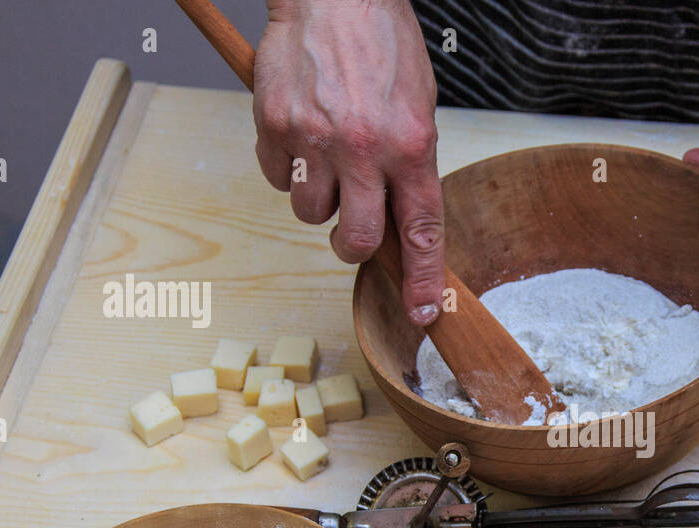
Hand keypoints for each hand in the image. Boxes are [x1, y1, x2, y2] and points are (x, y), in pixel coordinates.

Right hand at [254, 0, 442, 324]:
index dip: (424, 279)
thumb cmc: (381, 44)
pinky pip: (276, 177)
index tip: (424, 311)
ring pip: (310, 213)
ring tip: (326, 155)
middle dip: (354, 246)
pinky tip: (300, 132)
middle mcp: (364, 148)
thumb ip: (410, 166)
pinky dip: (286, 166)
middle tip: (352, 231)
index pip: (422, 230)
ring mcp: (315, 139)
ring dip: (318, 199)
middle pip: (359, 240)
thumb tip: (403, 222)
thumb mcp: (418, 107)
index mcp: (411, 145)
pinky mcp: (274, 125)